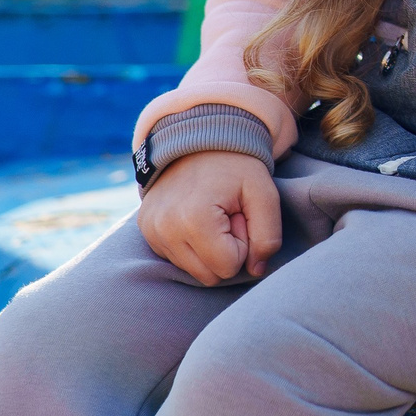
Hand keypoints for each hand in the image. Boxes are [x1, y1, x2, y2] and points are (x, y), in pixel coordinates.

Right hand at [137, 149, 280, 283]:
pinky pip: (178, 259)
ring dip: (210, 250)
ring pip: (194, 271)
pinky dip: (193, 246)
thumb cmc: (237, 168)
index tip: (239, 215)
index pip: (229, 267)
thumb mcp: (264, 194)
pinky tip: (198, 220)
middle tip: (229, 217)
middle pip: (210, 275)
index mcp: (193, 220)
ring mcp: (151, 232)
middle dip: (227, 251)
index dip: (243, 243)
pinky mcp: (146, 232)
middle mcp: (164, 230)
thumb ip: (268, 235)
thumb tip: (257, 270)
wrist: (200, 140)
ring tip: (214, 217)